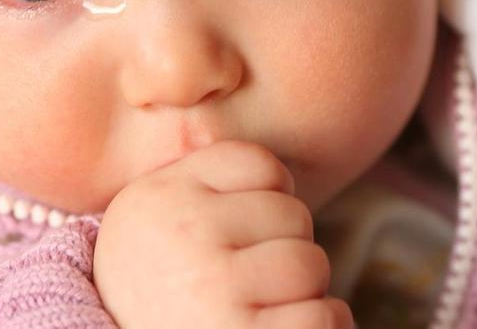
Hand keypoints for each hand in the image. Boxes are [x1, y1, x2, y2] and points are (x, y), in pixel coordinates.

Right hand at [94, 141, 352, 328]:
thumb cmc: (153, 289)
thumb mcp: (152, 222)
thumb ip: (200, 184)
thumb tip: (283, 176)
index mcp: (162, 193)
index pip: (260, 164)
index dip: (268, 199)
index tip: (243, 232)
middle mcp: (184, 231)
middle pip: (292, 214)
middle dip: (284, 248)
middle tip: (248, 278)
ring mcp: (214, 284)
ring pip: (311, 264)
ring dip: (302, 291)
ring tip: (258, 305)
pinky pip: (324, 315)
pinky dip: (321, 324)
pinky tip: (279, 328)